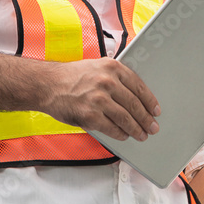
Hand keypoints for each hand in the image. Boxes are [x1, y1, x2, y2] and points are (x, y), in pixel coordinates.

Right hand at [41, 58, 160, 141]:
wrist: (47, 85)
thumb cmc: (72, 76)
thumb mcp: (97, 67)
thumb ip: (115, 77)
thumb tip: (136, 97)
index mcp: (112, 67)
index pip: (138, 86)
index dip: (150, 101)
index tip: (156, 110)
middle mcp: (107, 81)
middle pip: (134, 104)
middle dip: (146, 119)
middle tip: (152, 127)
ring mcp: (98, 99)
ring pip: (125, 118)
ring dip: (136, 129)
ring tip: (142, 135)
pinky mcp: (89, 115)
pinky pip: (111, 128)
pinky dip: (120, 134)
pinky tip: (124, 136)